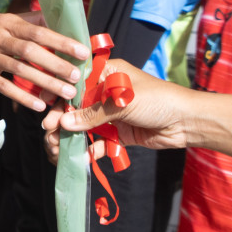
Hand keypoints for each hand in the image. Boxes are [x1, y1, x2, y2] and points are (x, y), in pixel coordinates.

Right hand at [0, 12, 86, 110]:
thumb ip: (23, 20)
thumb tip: (49, 18)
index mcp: (5, 23)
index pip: (39, 31)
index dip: (62, 41)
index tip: (82, 50)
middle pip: (32, 51)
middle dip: (58, 64)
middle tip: (78, 75)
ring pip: (21, 70)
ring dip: (46, 82)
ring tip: (66, 92)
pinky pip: (3, 87)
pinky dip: (22, 96)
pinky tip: (38, 104)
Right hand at [42, 58, 188, 149]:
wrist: (187, 122)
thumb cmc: (158, 99)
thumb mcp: (122, 102)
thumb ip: (93, 114)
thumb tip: (64, 123)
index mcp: (106, 74)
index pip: (75, 81)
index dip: (59, 92)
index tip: (44, 103)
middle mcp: (105, 93)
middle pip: (76, 105)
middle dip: (61, 118)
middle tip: (48, 130)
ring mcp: (111, 114)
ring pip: (83, 125)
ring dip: (70, 136)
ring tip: (56, 147)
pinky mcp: (119, 134)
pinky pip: (98, 141)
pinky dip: (88, 149)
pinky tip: (79, 157)